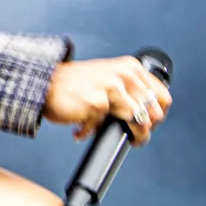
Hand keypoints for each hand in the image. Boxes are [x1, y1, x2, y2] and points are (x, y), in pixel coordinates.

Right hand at [43, 56, 171, 143]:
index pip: (162, 96)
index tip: (148, 124)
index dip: (158, 115)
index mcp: (131, 67)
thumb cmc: (74, 85)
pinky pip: (104, 126)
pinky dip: (90, 131)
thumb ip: (128, 91)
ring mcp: (112, 88)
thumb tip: (146, 116)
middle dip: (144, 129)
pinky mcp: (98, 103)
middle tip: (134, 136)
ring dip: (132, 135)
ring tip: (117, 137)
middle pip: (152, 112)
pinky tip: (81, 129)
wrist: (44, 84)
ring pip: (137, 120)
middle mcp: (125, 74)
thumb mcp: (108, 79)